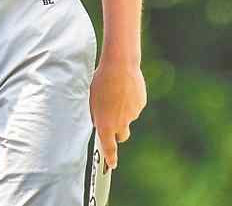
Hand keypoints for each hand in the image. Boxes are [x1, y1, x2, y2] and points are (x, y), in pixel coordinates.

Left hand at [89, 56, 145, 171]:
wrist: (119, 66)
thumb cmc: (100, 81)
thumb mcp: (90, 99)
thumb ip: (95, 114)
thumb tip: (98, 121)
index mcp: (104, 124)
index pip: (108, 147)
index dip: (110, 158)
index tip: (112, 165)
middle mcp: (120, 123)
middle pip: (121, 136)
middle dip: (117, 132)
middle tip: (112, 118)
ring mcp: (132, 115)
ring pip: (128, 118)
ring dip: (122, 111)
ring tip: (115, 92)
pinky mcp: (140, 105)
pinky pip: (134, 106)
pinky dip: (130, 101)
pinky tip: (124, 88)